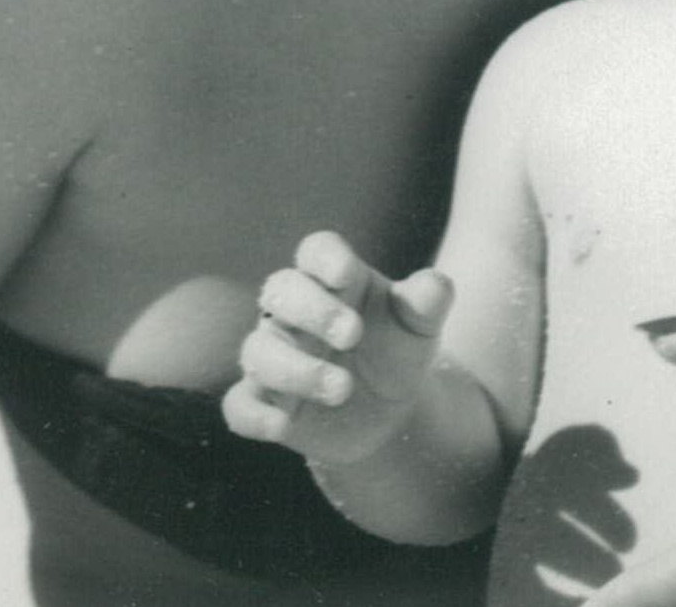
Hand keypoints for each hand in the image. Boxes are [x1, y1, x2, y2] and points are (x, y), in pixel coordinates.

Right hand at [222, 229, 453, 464]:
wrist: (389, 410)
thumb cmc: (397, 349)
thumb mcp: (420, 326)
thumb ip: (427, 302)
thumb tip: (436, 285)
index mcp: (332, 280)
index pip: (315, 251)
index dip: (326, 258)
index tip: (347, 273)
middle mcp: (295, 311)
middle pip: (281, 290)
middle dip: (312, 310)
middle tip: (354, 334)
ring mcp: (275, 355)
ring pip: (258, 350)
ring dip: (296, 369)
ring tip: (344, 389)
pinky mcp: (264, 401)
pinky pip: (239, 405)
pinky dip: (253, 414)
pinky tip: (282, 425)